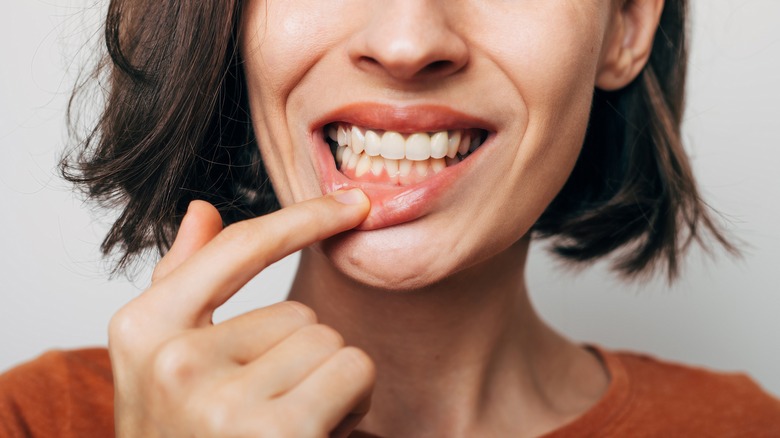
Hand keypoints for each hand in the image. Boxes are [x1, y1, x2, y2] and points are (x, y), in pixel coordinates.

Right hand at [108, 189, 373, 437]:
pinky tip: (314, 436)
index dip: (301, 218)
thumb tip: (201, 210)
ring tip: (288, 425)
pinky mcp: (276, 431)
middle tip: (270, 409)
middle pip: (299, 311)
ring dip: (328, 383)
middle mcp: (172, 361)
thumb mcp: (162, 362)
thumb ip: (180, 282)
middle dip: (303, 359)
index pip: (236, 248)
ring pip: (330, 341)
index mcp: (141, 329)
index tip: (350, 204)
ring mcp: (220, 400)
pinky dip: (351, 403)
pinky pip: (352, 371)